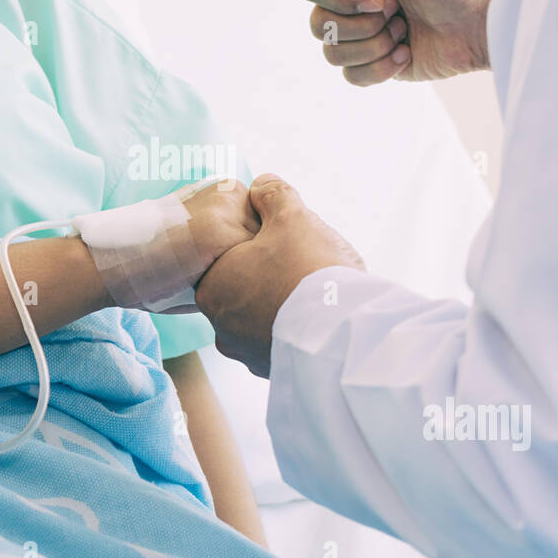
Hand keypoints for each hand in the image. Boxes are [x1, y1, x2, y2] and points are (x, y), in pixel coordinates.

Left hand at [195, 174, 363, 376]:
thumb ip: (273, 195)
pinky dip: (299, 329)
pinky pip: (283, 341)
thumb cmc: (309, 270)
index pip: (230, 254)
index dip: (261, 241)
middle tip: (308, 263)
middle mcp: (221, 325)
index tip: (289, 239)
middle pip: (248, 285)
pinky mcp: (274, 372)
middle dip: (274, 272)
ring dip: (287, 303)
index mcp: (213, 286)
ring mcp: (246, 353)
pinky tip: (324, 318)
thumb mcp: (291, 217)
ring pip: (264, 315)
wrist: (344, 335)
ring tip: (321, 292)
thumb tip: (262, 185)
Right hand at [297, 0, 501, 85]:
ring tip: (406, 32)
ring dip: (374, 48)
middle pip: (318, 24)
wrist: (485, 19)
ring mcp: (364, 28)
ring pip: (332, 53)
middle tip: (400, 12)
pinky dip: (380, 70)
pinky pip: (351, 76)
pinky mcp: (377, 59)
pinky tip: (408, 52)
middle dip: (362, 26)